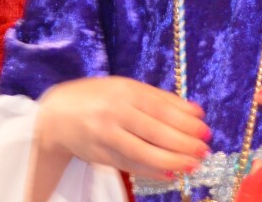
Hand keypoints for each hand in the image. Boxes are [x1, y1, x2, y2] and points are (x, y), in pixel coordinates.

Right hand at [36, 76, 209, 181]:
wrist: (55, 115)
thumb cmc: (97, 98)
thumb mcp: (125, 88)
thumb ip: (159, 98)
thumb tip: (195, 111)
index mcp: (123, 90)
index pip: (160, 107)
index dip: (185, 120)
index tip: (205, 129)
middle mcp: (114, 112)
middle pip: (155, 131)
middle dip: (183, 142)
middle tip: (204, 150)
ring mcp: (105, 135)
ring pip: (144, 151)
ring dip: (172, 160)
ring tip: (193, 164)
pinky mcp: (99, 155)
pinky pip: (131, 165)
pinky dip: (152, 170)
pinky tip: (170, 173)